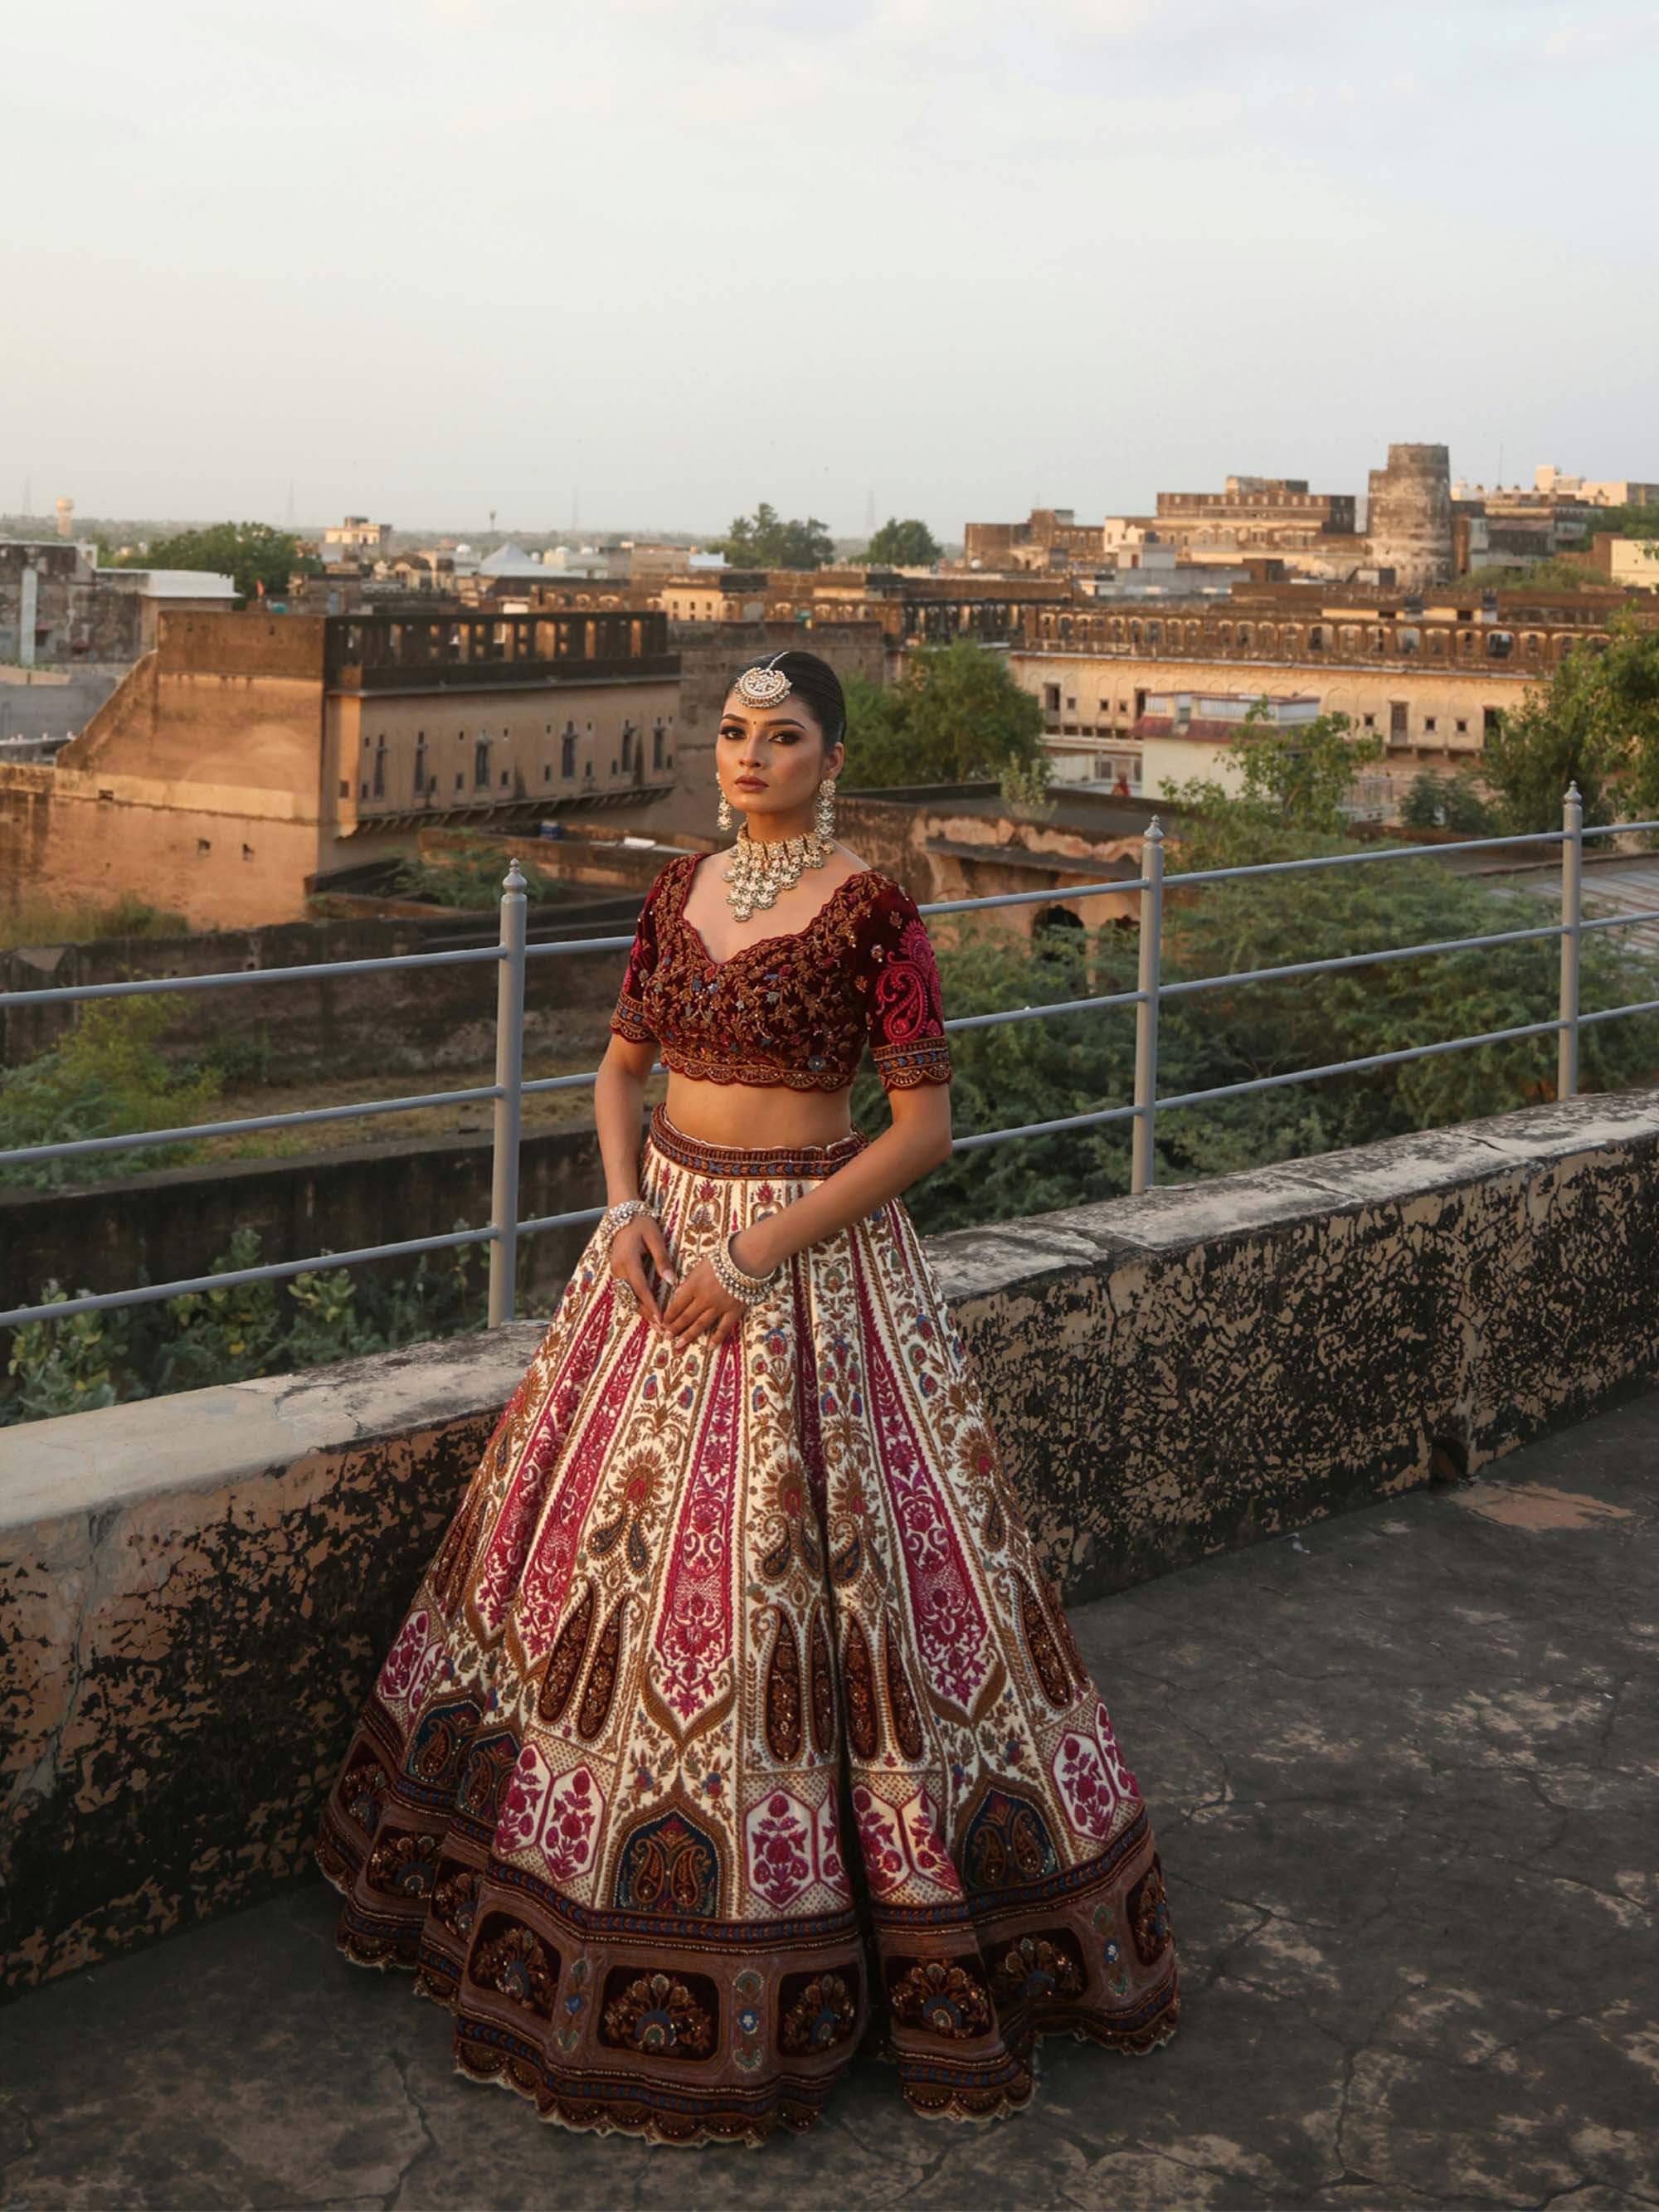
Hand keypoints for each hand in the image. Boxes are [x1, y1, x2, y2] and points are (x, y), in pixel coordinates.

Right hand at [607, 1213, 675, 1328]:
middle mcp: (618, 1269)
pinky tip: (647, 1311)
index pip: (640, 1289)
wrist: (622, 1213)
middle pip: (633, 1298)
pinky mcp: (616, 1271)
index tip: (661, 1319)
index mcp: (628, 1261)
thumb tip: (671, 1282)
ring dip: (641, 1311)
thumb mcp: (655, 1238)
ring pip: (628, 1297)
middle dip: (647, 1314)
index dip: (651, 1305)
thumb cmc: (641, 1223)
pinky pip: (626, 1291)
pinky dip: (636, 1302)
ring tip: (656, 1324)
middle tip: (662, 1329)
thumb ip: (662, 1260)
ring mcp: (615, 1271)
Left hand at [659, 1253, 745, 1352]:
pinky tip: (709, 1347)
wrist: (746, 1258)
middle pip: (686, 1317)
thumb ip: (689, 1281)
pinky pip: (723, 1328)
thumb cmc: (722, 1258)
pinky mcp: (733, 1311)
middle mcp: (703, 1299)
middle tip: (666, 1337)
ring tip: (679, 1345)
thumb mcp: (700, 1265)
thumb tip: (678, 1293)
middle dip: (674, 1328)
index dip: (668, 1315)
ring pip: (700, 1324)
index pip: (677, 1305)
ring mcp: (718, 1307)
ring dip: (688, 1335)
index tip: (662, 1323)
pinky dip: (716, 1338)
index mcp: (693, 1286)